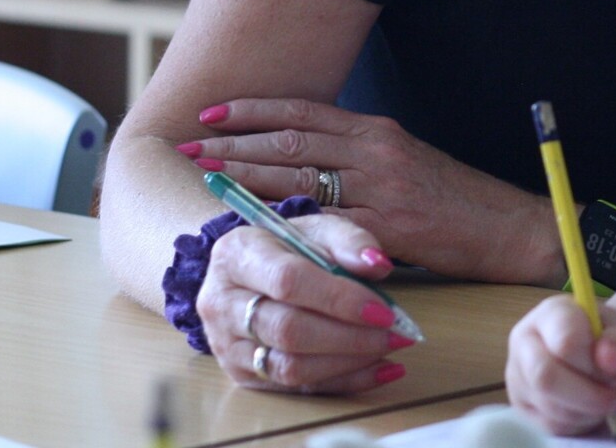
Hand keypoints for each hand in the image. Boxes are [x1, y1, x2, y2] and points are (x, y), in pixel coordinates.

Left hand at [182, 98, 556, 281]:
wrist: (508, 227)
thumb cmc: (456, 200)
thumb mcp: (406, 162)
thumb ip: (360, 157)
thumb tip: (308, 159)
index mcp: (377, 132)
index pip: (303, 111)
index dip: (253, 110)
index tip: (211, 112)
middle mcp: (374, 150)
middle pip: (289, 140)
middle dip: (232, 142)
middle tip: (186, 146)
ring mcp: (379, 186)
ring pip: (297, 174)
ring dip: (243, 174)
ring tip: (202, 175)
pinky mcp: (385, 225)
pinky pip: (323, 221)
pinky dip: (284, 220)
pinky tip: (249, 223)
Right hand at [196, 214, 412, 392]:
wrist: (250, 270)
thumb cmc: (288, 246)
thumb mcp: (318, 228)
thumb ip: (350, 241)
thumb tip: (379, 265)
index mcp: (237, 254)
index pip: (289, 281)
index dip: (339, 299)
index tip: (383, 311)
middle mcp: (221, 301)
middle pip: (288, 330)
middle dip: (349, 336)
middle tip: (394, 334)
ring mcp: (225, 343)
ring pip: (289, 366)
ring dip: (347, 362)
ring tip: (389, 349)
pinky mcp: (240, 373)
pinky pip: (294, 388)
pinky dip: (342, 382)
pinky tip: (379, 370)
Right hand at [507, 295, 615, 434]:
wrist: (604, 353)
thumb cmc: (610, 338)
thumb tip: (610, 360)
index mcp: (551, 314)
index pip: (565, 341)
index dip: (594, 361)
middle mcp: (525, 342)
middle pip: (546, 377)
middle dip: (588, 395)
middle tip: (615, 396)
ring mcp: (519, 376)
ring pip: (550, 406)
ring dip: (589, 410)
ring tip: (609, 396)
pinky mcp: (523, 406)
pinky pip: (552, 425)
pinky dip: (582, 422)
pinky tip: (595, 409)